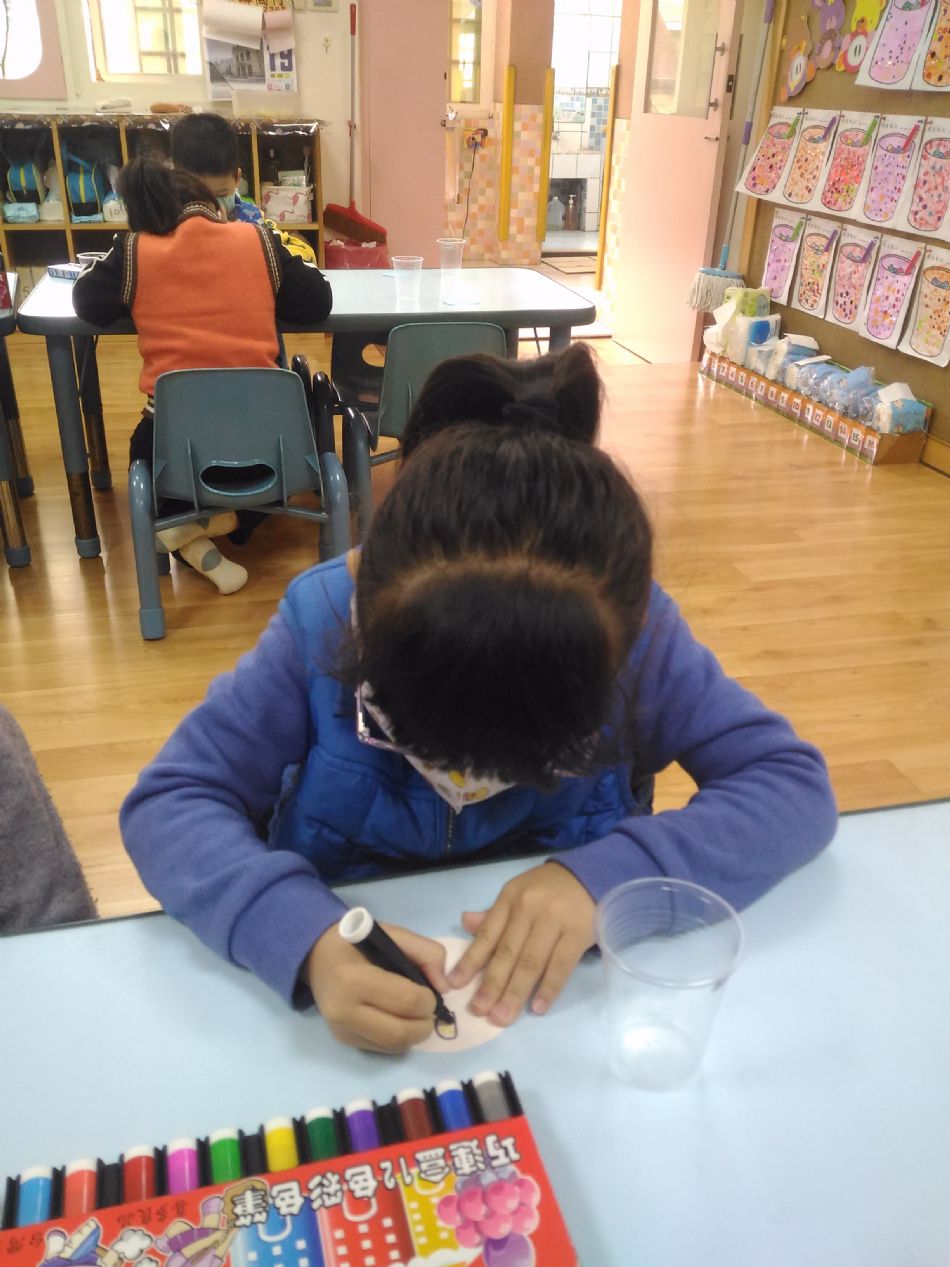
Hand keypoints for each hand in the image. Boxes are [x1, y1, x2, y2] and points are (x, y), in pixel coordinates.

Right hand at [307, 919, 447, 1051]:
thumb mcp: (393, 933)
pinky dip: (400, 1039)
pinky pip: (383, 1048)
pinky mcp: (343, 1041)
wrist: (316, 955)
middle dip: (426, 1023)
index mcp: (354, 979)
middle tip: (429, 1009)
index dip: (429, 1000)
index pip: (406, 1001)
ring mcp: (342, 1030)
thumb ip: (426, 952)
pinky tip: (399, 1020)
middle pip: (401, 1032)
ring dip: (415, 1034)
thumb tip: (443, 987)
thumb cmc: (357, 941)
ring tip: (417, 1015)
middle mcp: (344, 1011)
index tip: (430, 991)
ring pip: (394, 1046)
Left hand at [448, 862, 595, 1025]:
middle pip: (507, 953)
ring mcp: (554, 921)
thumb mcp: (518, 892)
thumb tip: (466, 924)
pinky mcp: (578, 933)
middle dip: (491, 985)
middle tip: (479, 1011)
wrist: (592, 874)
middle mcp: (528, 909)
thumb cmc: (550, 888)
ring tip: (502, 1017)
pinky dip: (549, 988)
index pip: (487, 935)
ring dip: (515, 993)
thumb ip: (494, 914)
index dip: (470, 961)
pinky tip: (538, 1008)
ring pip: (531, 963)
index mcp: (510, 899)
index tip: (454, 985)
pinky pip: (561, 965)